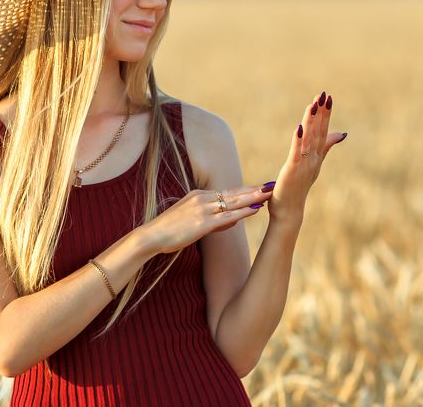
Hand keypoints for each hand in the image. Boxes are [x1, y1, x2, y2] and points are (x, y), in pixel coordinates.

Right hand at [142, 185, 274, 254]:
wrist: (150, 237)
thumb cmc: (168, 231)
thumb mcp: (191, 220)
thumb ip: (212, 219)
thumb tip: (231, 221)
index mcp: (198, 196)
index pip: (228, 191)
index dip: (246, 189)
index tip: (261, 186)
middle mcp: (202, 199)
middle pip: (234, 193)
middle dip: (254, 189)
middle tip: (272, 184)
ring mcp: (202, 210)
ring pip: (233, 202)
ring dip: (252, 197)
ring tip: (270, 193)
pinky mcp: (201, 224)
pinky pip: (226, 217)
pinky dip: (242, 212)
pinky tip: (255, 209)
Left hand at [266, 91, 346, 224]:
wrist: (289, 211)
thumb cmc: (298, 187)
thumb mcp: (313, 164)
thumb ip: (325, 147)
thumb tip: (342, 133)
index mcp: (317, 156)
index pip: (323, 132)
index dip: (325, 115)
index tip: (328, 98)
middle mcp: (313, 159)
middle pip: (319, 132)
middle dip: (322, 114)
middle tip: (325, 95)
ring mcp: (304, 165)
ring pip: (309, 139)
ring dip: (311, 122)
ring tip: (313, 105)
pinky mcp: (292, 170)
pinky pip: (296, 152)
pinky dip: (299, 139)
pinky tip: (299, 127)